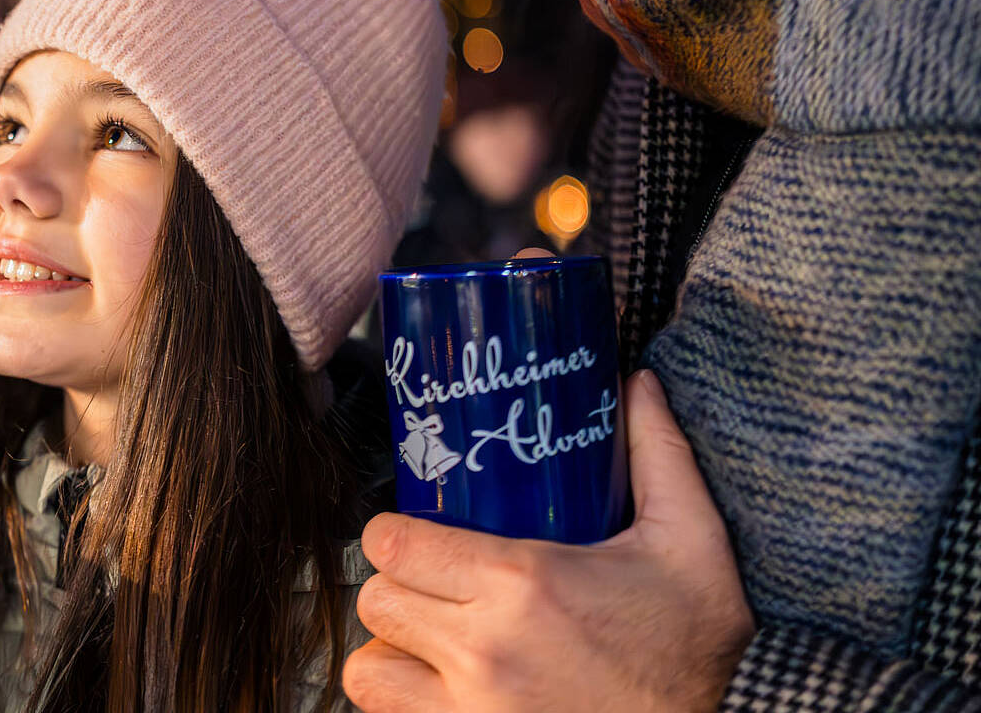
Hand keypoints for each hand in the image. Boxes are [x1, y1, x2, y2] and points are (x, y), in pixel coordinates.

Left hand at [343, 371, 754, 712]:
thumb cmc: (695, 650)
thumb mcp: (692, 545)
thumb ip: (661, 458)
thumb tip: (638, 384)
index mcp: (524, 583)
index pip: (394, 544)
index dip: (394, 534)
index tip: (418, 535)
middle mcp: (486, 649)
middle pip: (376, 599)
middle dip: (396, 586)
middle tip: (432, 585)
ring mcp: (471, 710)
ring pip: (370, 665)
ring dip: (392, 648)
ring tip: (429, 638)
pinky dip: (401, 698)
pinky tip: (438, 684)